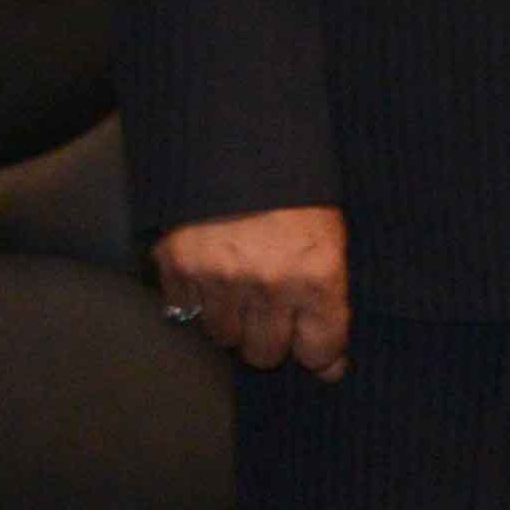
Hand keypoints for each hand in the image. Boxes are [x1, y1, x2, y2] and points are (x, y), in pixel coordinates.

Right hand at [157, 205, 351, 378]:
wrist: (236, 143)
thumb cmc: (296, 190)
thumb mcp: (332, 234)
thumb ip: (332, 296)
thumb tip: (331, 366)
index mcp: (317, 274)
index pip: (320, 349)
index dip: (320, 353)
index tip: (318, 350)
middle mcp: (267, 285)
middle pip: (265, 353)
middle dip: (272, 339)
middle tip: (275, 312)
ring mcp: (218, 279)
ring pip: (223, 337)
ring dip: (233, 321)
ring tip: (242, 288)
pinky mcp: (177, 269)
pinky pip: (186, 313)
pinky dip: (197, 302)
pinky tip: (211, 276)